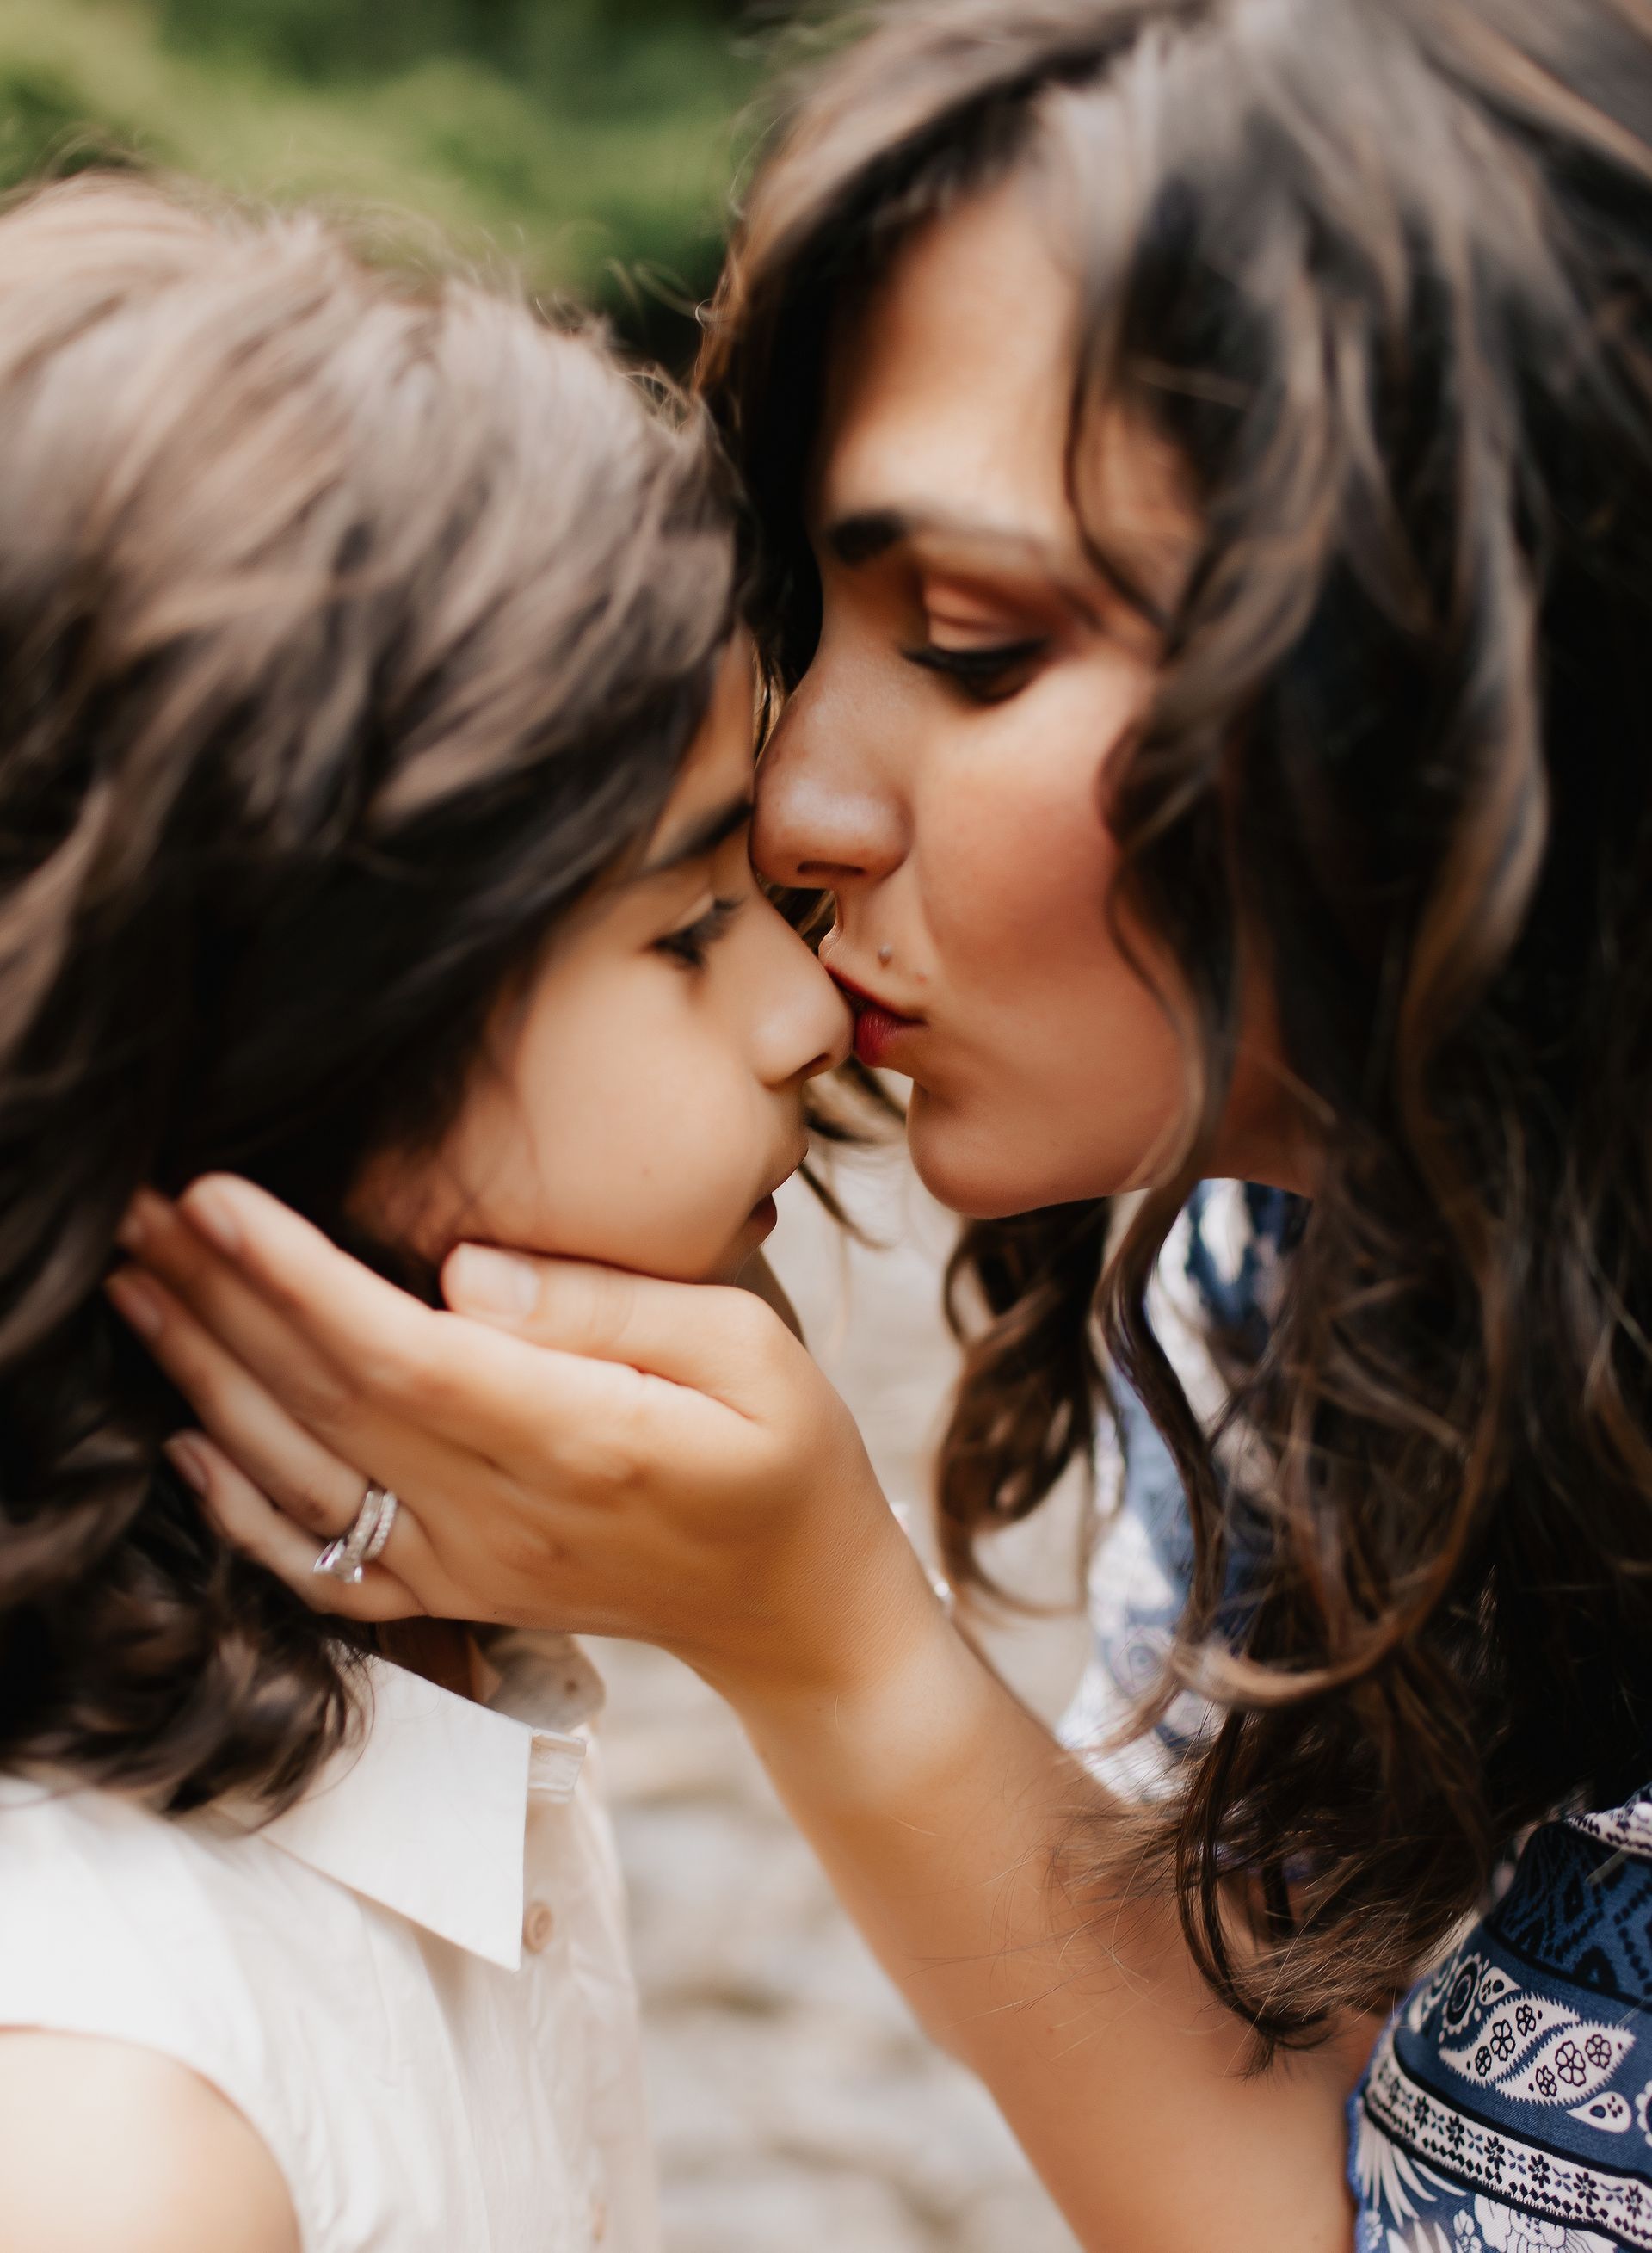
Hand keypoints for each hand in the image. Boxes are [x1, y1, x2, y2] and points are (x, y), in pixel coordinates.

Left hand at [107, 1178, 930, 1702]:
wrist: (795, 1608)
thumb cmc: (786, 1456)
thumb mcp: (752, 1350)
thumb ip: (606, 1308)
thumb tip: (462, 1270)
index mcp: (583, 1442)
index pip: (403, 1355)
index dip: (296, 1280)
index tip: (216, 1199)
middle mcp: (505, 1517)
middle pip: (326, 1402)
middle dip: (217, 1300)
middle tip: (136, 1211)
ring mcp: (469, 1567)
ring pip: (301, 1476)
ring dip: (202, 1378)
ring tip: (135, 1288)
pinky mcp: (454, 1593)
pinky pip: (317, 1564)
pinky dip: (236, 1506)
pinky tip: (184, 1435)